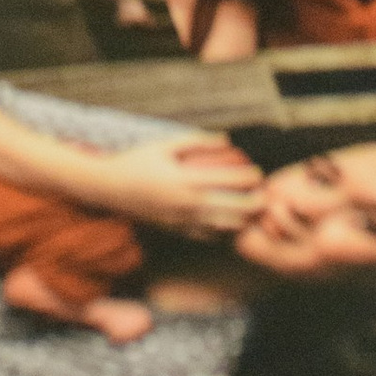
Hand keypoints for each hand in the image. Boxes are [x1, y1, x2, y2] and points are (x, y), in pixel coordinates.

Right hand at [89, 137, 266, 235]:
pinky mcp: (176, 231)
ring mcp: (182, 221)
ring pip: (222, 227)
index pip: (227, 181)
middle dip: (253, 204)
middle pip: (231, 209)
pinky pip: (206, 236)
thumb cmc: (138, 161)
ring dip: (241, 221)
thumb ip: (196, 141)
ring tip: (252, 212)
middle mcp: (187, 204)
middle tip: (264, 197)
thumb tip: (225, 139)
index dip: (248, 178)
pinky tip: (230, 225)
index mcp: (186, 180)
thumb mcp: (165, 144)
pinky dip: (222, 232)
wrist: (111, 188)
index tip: (259, 173)